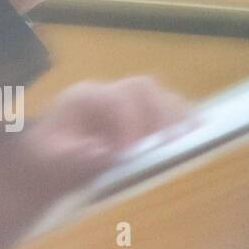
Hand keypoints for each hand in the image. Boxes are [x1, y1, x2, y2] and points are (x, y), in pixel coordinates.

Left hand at [11, 76, 191, 197]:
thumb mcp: (52, 160)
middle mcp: (108, 92)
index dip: (126, 123)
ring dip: (177, 117)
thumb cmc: (49, 157)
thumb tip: (103, 152)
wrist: (50, 158)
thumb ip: (74, 156)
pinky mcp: (143, 114)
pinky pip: (170, 108)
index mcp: (83, 97)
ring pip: (160, 95)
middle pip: (141, 88)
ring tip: (189, 142)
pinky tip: (199, 136)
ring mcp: (128, 101)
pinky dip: (185, 119)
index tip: (131, 153)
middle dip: (158, 114)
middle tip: (169, 145)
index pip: (112, 99)